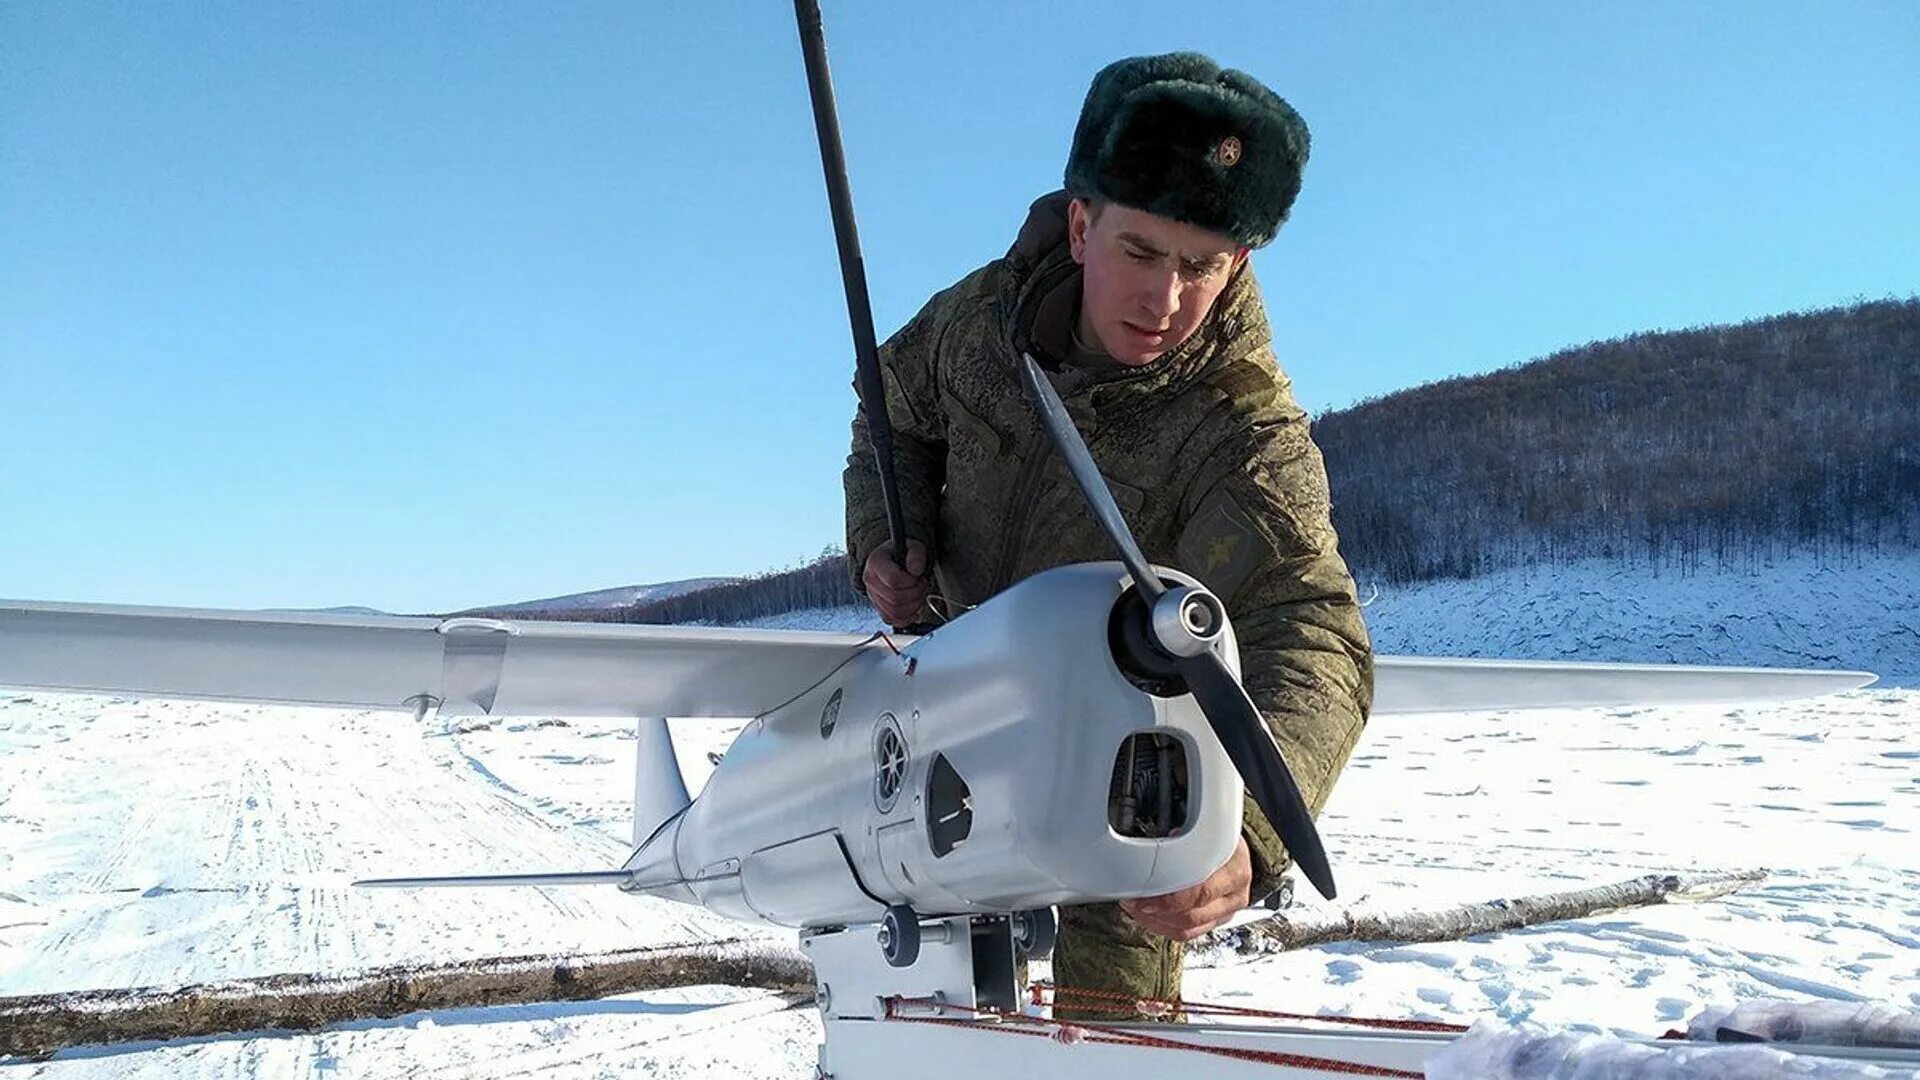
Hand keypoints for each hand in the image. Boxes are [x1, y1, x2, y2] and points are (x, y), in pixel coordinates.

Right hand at [862, 539, 930, 626]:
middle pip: (895, 599)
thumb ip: (917, 554)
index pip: (894, 580)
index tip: (917, 575)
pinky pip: (896, 621)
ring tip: (918, 593)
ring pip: (896, 613)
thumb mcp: (913, 546)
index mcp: (875, 563)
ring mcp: (874, 598)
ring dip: (915, 605)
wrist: (895, 561)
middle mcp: (870, 582)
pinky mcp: (881, 611)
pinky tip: (914, 603)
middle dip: (916, 593)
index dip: (911, 580)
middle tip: (921, 583)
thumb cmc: (904, 554)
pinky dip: (910, 615)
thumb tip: (915, 570)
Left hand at [1120, 836, 1251, 940]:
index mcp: (1235, 869)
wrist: (1235, 847)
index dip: (1170, 897)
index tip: (1144, 891)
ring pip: (1188, 929)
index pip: (1201, 891)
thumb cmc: (1220, 836)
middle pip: (1193, 915)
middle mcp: (1235, 894)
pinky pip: (1187, 934)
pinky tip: (1146, 914)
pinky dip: (1163, 927)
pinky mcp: (1216, 921)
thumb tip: (1165, 837)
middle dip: (1157, 910)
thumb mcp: (1207, 828)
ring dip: (1155, 920)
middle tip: (1133, 898)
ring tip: (1135, 906)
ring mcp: (1227, 911)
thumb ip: (1187, 835)